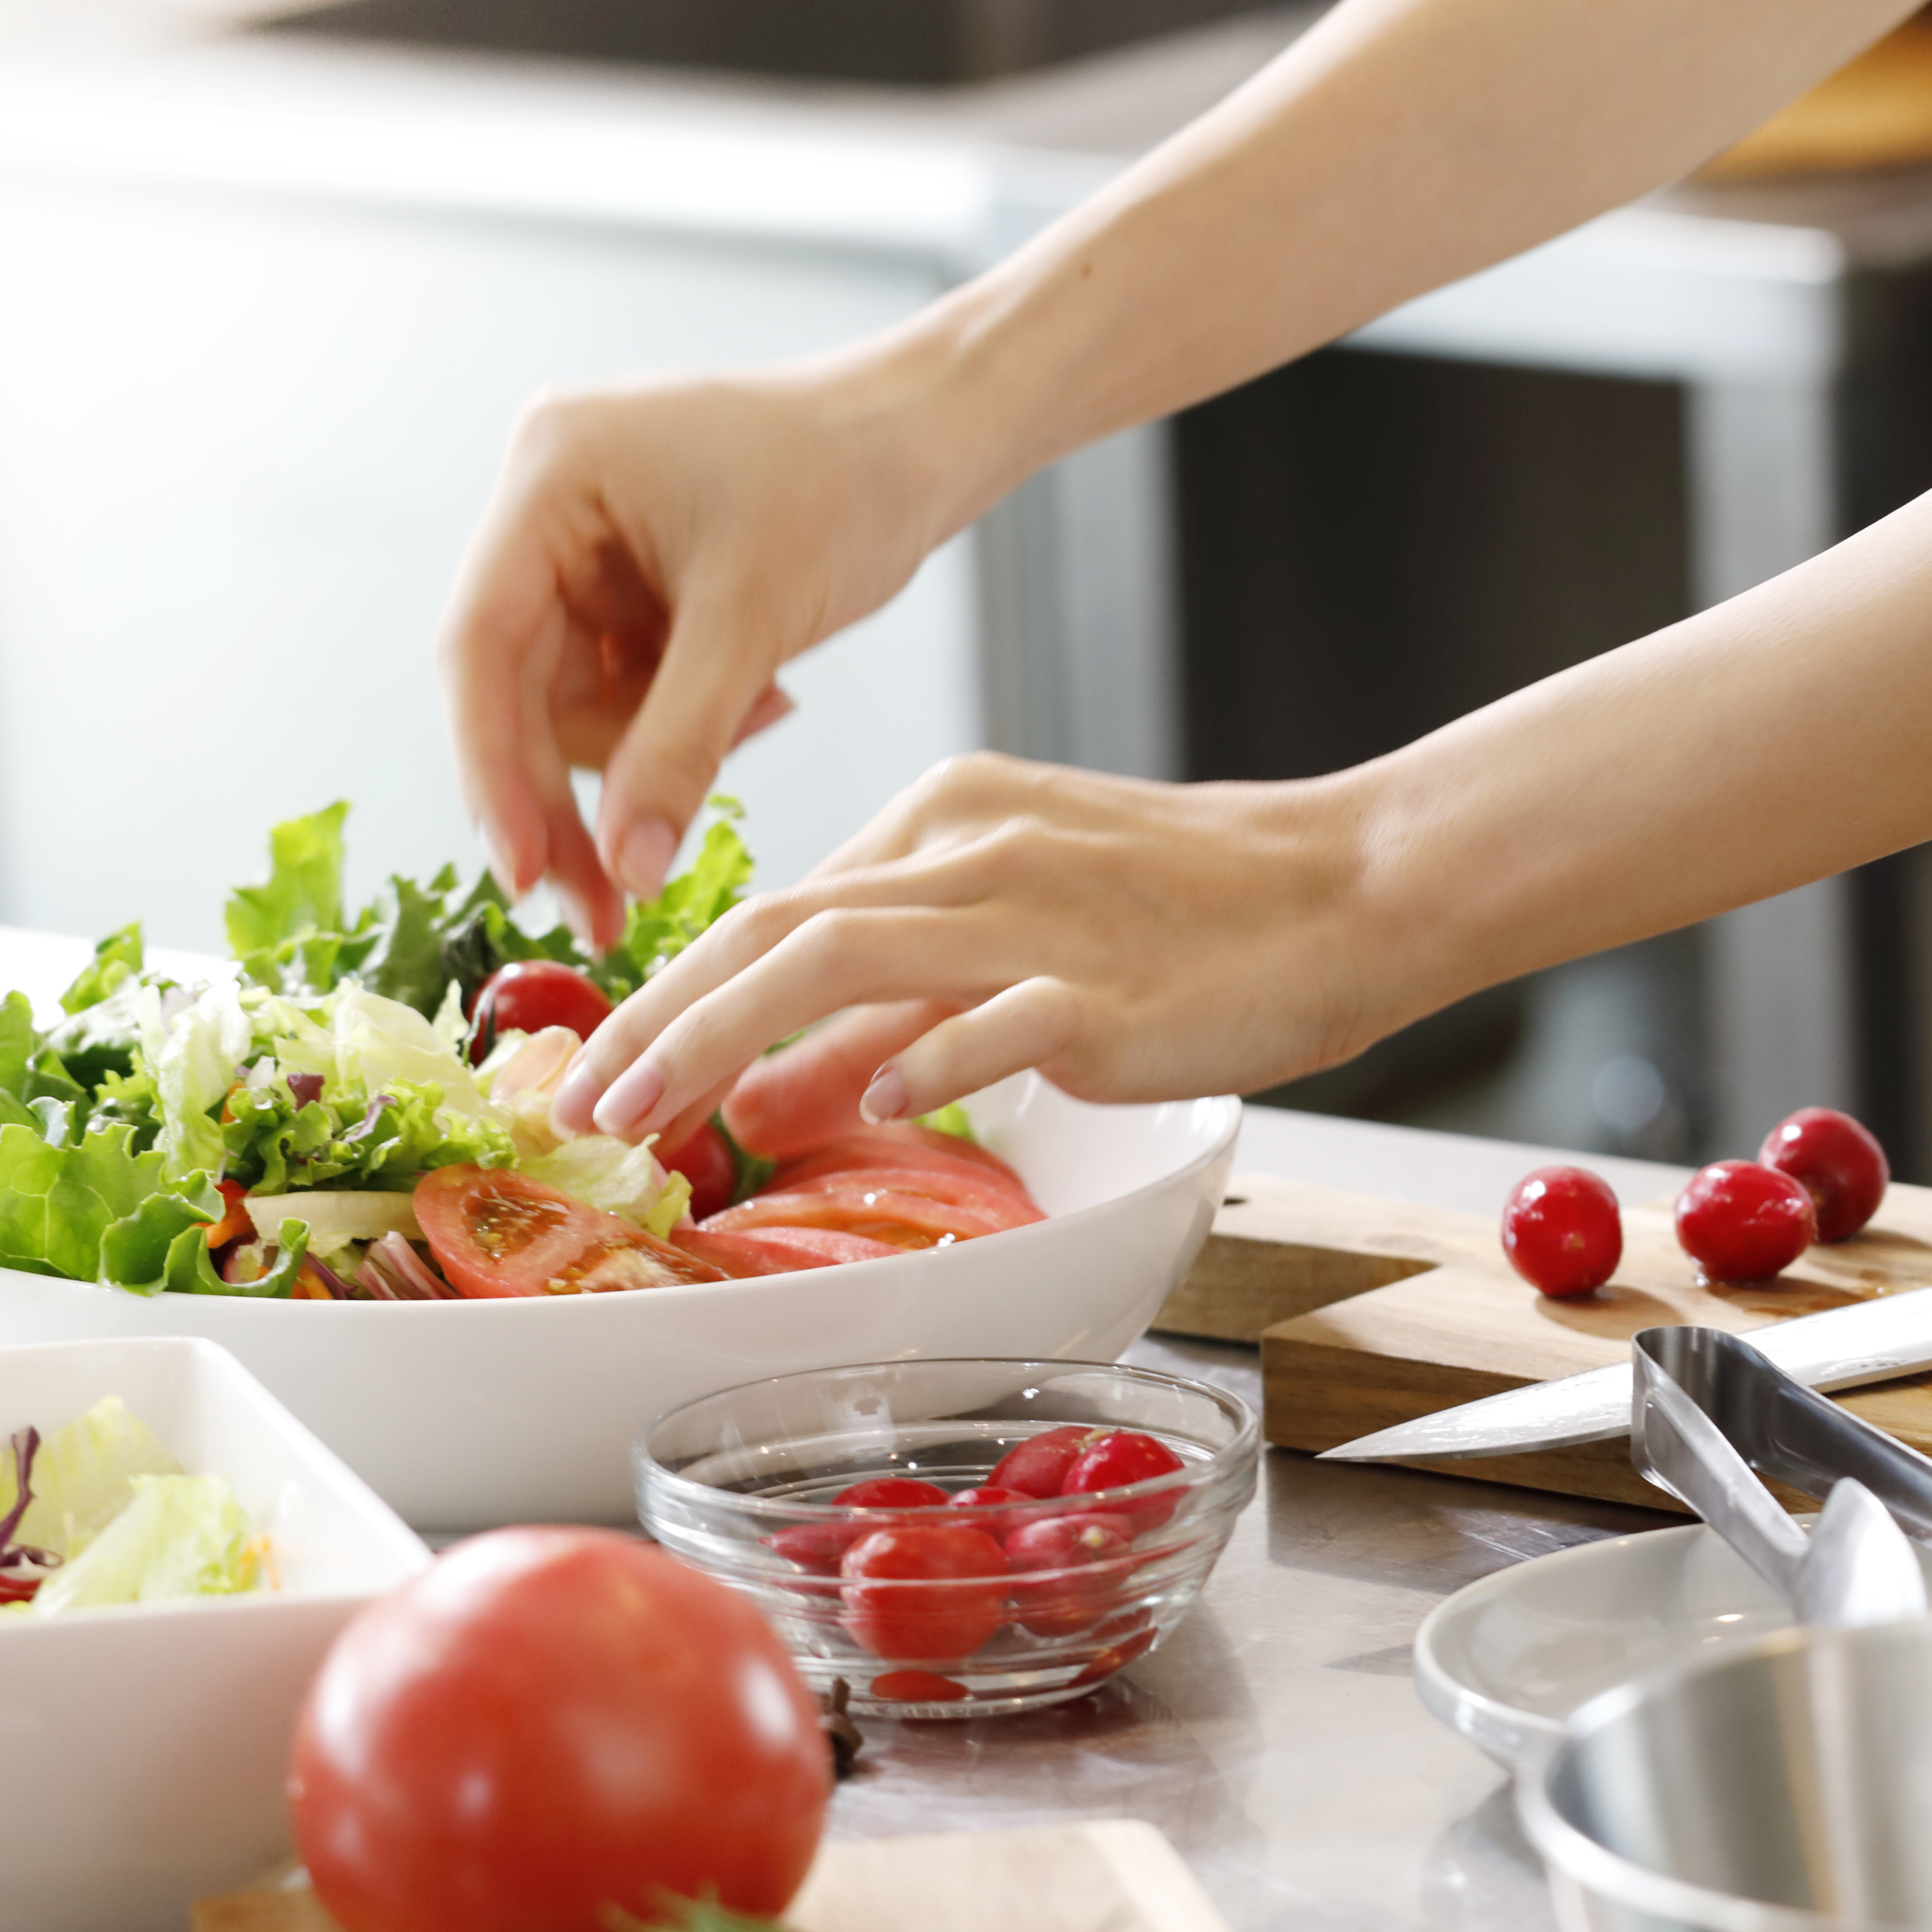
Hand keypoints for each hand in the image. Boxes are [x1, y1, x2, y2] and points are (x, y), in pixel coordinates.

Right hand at [437, 355, 973, 938]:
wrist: (930, 435)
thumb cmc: (851, 479)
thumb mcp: (755, 620)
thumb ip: (677, 747)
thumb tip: (624, 870)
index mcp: (550, 473)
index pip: (479, 645)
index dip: (494, 768)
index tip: (523, 872)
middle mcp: (549, 504)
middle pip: (518, 687)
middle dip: (573, 796)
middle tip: (607, 910)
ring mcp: (589, 544)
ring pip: (576, 703)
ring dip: (650, 750)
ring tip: (756, 718)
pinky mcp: (634, 580)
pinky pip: (629, 688)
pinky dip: (684, 720)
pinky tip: (762, 698)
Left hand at [557, 757, 1417, 1148]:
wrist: (1349, 887)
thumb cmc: (1192, 920)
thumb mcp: (1017, 939)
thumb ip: (886, 1009)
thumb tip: (760, 1090)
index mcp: (944, 818)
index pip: (774, 906)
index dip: (669, 989)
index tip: (601, 1065)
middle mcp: (970, 853)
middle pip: (773, 928)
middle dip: (657, 1017)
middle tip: (582, 1100)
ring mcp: (1035, 915)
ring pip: (839, 958)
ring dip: (724, 1038)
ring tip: (650, 1113)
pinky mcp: (1104, 988)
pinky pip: (990, 1024)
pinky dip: (913, 1062)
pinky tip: (857, 1110)